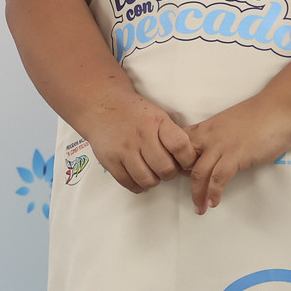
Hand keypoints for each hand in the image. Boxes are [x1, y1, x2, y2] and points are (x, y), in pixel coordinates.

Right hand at [73, 95, 195, 193]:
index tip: (185, 162)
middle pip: (165, 169)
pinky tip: (138, 176)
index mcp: (157, 122)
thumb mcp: (158, 115)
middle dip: (169, 173)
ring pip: (148, 180)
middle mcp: (141, 136)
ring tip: (151, 172)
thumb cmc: (135, 113)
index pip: (180, 146)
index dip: (187, 159)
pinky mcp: (110, 161)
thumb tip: (189, 162)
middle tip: (165, 168)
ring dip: (153, 181)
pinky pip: (129, 184)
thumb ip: (172, 136)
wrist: (102, 105)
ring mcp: (124, 150)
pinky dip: (137, 185)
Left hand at [185, 99, 290, 212]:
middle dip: (179, 181)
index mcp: (206, 128)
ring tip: (199, 209)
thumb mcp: (229, 123)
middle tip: (184, 194)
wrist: (279, 109)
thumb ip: (217, 137)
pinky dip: (214, 193)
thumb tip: (214, 153)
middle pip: (182, 160)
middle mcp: (208, 136)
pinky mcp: (235, 156)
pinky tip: (214, 202)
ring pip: (198, 174)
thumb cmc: (259, 115)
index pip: (178, 144)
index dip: (174, 160)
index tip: (177, 174)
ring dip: (197, 195)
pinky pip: (218, 179)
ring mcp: (221, 146)